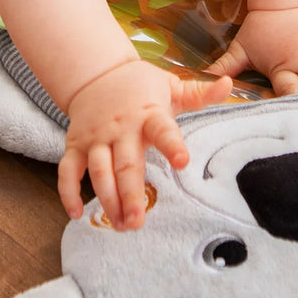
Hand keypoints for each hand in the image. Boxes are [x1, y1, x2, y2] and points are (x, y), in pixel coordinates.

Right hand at [58, 60, 231, 229]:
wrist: (97, 72)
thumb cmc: (140, 85)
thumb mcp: (172, 86)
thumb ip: (200, 93)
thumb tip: (229, 84)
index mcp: (148, 114)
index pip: (162, 130)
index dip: (172, 145)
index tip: (183, 162)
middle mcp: (121, 127)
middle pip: (126, 164)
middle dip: (131, 194)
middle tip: (138, 222)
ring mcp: (96, 137)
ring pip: (99, 172)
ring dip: (107, 199)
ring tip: (119, 225)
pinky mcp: (76, 145)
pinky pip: (68, 171)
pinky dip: (69, 192)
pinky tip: (78, 213)